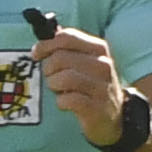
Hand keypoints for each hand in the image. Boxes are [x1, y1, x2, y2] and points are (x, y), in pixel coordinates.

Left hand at [33, 18, 126, 142]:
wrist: (114, 117)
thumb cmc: (92, 85)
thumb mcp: (86, 61)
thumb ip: (68, 47)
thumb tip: (47, 33)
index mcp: (99, 48)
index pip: (66, 37)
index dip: (46, 44)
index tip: (36, 53)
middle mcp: (103, 64)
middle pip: (60, 58)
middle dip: (49, 69)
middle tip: (51, 77)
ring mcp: (101, 87)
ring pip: (63, 78)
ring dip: (54, 85)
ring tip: (59, 90)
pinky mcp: (96, 107)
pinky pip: (68, 99)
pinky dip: (61, 102)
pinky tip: (65, 103)